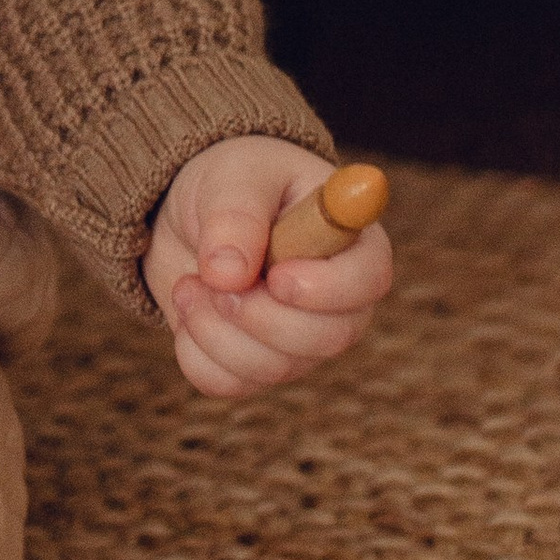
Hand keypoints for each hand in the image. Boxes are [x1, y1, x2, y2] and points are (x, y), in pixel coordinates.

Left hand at [144, 136, 394, 400]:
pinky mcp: (257, 364)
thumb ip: (235, 216)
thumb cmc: (232, 182)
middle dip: (260, 314)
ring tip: (190, 281)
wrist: (190, 215)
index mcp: (349, 240)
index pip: (369, 279)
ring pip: (273, 367)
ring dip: (216, 328)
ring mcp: (299, 341)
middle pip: (328, 338)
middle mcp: (337, 300)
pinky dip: (194, 349)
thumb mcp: (232, 177)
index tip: (277, 277)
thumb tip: (228, 274)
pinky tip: (189, 307)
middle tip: (212, 278)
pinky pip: (229, 382)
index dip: (328, 289)